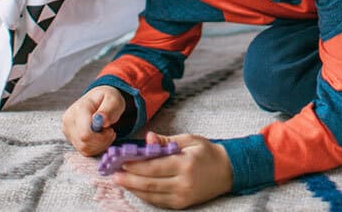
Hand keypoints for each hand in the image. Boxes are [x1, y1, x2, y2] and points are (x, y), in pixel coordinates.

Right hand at [62, 86, 125, 155]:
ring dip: (99, 145)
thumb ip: (109, 110)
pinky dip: (95, 147)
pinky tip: (100, 138)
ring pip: (84, 149)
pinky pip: (83, 151)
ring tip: (105, 133)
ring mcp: (67, 129)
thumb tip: (102, 121)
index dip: (101, 137)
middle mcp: (69, 119)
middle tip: (110, 131)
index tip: (110, 130)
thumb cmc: (107, 99)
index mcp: (80, 108)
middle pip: (84, 143)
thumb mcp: (114, 100)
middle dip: (102, 141)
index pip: (85, 134)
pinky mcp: (69, 137)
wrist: (98, 100)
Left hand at [113, 131, 232, 208]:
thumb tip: (148, 138)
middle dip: (129, 178)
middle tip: (113, 173)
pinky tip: (135, 187)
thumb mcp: (189, 140)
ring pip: (151, 194)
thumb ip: (166, 142)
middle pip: (149, 183)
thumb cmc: (207, 152)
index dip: (135, 165)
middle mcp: (183, 183)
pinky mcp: (182, 204)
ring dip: (133, 188)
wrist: (228, 171)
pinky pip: (158, 201)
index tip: (120, 160)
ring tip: (119, 180)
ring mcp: (182, 196)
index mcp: (185, 164)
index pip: (154, 166)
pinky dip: (144, 194)